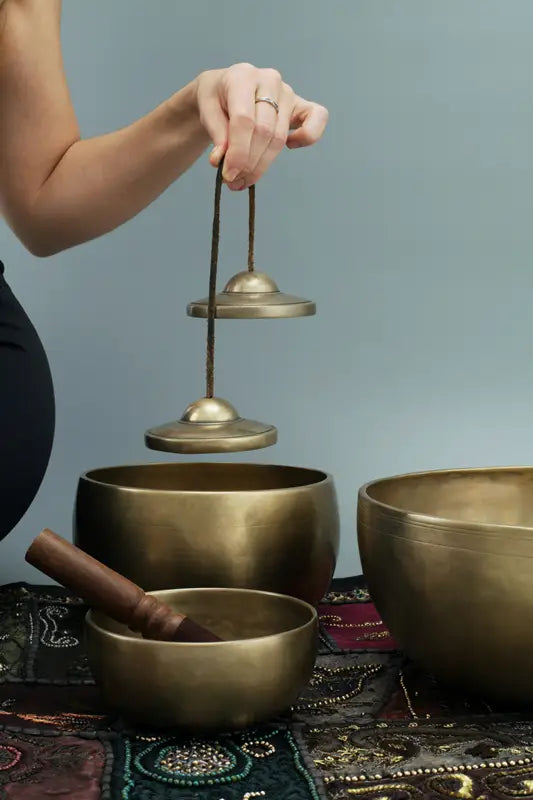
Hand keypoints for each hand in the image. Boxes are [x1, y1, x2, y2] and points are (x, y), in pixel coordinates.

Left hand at [194, 63, 328, 189]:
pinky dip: (307, 137)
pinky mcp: (301, 104)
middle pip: (264, 132)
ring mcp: (287, 92)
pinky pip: (317, 118)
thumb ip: (215, 134)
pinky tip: (290, 147)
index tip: (228, 174)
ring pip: (280, 137)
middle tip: (234, 181)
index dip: (238, 152)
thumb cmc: (216, 99)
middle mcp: (269, 81)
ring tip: (245, 179)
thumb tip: (222, 160)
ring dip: (263, 165)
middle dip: (249, 163)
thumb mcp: (206, 111)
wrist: (224, 89)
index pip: (244, 120)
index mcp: (242, 77)